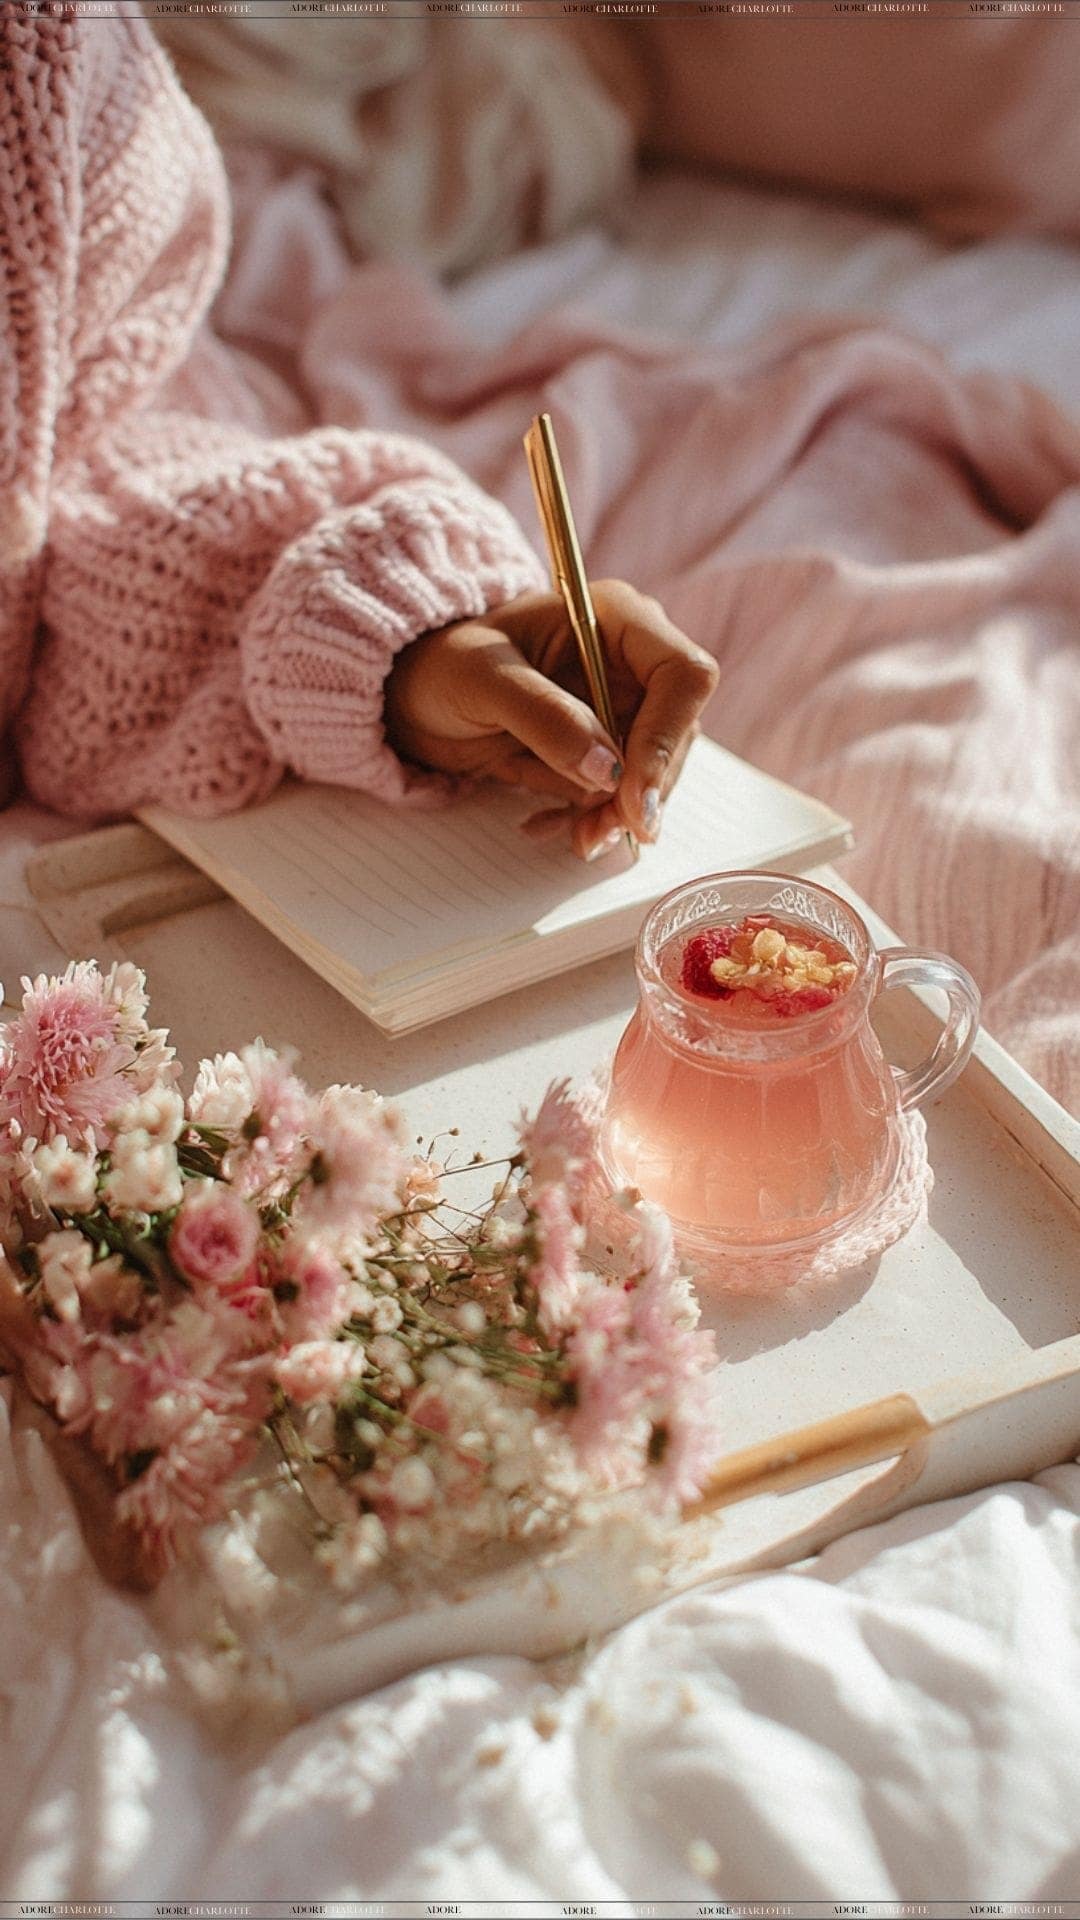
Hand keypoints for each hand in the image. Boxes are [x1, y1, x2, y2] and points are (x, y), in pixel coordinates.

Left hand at [384, 581, 718, 860]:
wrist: (411, 695)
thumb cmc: (440, 664)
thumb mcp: (483, 680)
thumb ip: (545, 717)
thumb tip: (607, 769)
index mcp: (615, 619)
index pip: (683, 676)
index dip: (667, 739)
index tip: (634, 796)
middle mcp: (628, 662)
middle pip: (676, 734)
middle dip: (642, 790)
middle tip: (599, 832)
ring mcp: (618, 708)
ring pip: (653, 772)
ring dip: (616, 814)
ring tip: (574, 838)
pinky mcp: (600, 748)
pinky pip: (617, 793)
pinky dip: (590, 818)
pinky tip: (547, 824)